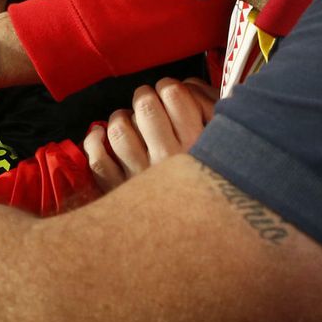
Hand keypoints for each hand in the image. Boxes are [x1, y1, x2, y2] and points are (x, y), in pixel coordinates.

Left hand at [83, 78, 218, 192]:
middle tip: (149, 105)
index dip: (169, 87)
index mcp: (197, 144)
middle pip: (146, 106)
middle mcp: (168, 159)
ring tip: (129, 122)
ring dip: (121, 118)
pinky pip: (98, 160)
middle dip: (145, 97)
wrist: (204, 236)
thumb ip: (211, 106)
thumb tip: (186, 85)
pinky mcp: (120, 193)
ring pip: (119, 129)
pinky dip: (95, 142)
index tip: (170, 95)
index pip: (174, 93)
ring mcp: (141, 177)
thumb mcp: (226, 142)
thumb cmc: (214, 180)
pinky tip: (102, 136)